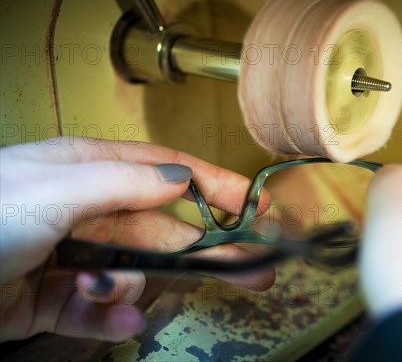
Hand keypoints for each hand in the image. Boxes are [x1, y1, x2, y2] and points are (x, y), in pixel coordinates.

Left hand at [0, 137, 272, 341]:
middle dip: (205, 252)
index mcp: (91, 171)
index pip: (168, 173)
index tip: (255, 205)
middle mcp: (87, 210)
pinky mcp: (54, 299)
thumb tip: (183, 178)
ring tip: (107, 298)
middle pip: (162, 230)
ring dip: (130, 290)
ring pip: (131, 274)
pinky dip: (109, 318)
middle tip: (256, 272)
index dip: (214, 186)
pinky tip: (114, 321)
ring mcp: (73, 257)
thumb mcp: (56, 188)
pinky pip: (97, 310)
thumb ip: (125, 182)